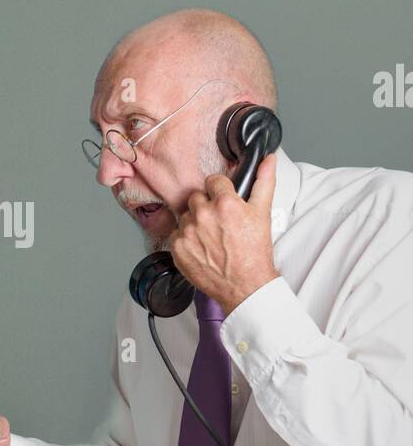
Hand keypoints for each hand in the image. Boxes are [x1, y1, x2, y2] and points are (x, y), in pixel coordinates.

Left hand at [168, 152, 280, 314]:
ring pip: (186, 216)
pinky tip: (201, 248)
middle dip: (207, 206)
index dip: (220, 191)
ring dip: (195, 223)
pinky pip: (176, 234)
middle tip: (219, 223)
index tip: (224, 202)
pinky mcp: (177, 247)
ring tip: (211, 238)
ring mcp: (188, 232)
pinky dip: (186, 239)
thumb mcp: (263, 214)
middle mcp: (203, 215)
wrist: (244, 285)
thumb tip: (268, 159)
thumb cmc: (255, 252)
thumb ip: (264, 182)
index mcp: (225, 203)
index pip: (213, 181)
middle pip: (197, 197)